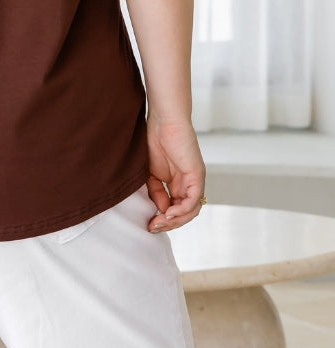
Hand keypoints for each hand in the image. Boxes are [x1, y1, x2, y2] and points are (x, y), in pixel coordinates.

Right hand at [145, 116, 205, 232]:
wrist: (163, 121)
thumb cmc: (155, 140)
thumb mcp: (150, 173)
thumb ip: (156, 192)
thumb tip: (160, 212)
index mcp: (178, 184)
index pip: (175, 210)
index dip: (163, 220)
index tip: (148, 224)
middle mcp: (188, 185)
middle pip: (184, 214)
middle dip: (168, 224)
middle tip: (153, 227)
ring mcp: (195, 181)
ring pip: (191, 211)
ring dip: (175, 221)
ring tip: (159, 221)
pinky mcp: (198, 176)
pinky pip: (193, 201)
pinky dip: (181, 210)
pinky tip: (168, 212)